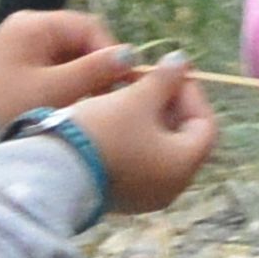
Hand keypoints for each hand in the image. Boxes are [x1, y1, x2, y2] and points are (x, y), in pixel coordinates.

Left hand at [0, 9, 132, 125]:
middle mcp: (27, 27)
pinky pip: (55, 66)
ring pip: (69, 55)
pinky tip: (73, 104)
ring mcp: (22, 45)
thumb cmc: (8, 108)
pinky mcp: (20, 64)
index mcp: (32, 24)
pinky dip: (68, 83)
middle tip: (108, 96)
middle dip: (96, 67)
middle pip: (78, 40)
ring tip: (91, 103)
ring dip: (84, 77)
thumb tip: (129, 55)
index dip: (109, 52)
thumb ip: (94, 71)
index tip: (122, 81)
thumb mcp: (55, 90)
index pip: (87, 27)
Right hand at [72, 59, 217, 215]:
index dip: (191, 92)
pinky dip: (134, 138)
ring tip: (126, 94)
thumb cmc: (103, 133)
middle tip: (147, 80)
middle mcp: (171, 186)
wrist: (53, 173)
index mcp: (183, 165)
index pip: (205, 124)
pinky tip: (112, 118)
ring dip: (149, 119)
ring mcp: (145, 195)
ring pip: (158, 149)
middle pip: (182, 137)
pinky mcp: (122, 196)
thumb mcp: (136, 99)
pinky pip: (139, 162)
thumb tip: (181, 61)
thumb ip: (164, 79)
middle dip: (168, 104)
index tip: (168, 72)